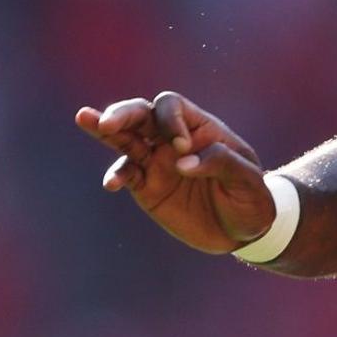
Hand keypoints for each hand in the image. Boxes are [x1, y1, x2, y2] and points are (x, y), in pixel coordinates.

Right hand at [75, 91, 274, 254]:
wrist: (245, 230)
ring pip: (125, 139)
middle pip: (141, 114)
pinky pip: (126, 174)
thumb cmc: (253, 198)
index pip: (172, 107)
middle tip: (108, 122)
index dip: (170, 121)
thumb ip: (221, 163)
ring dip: (104, 129)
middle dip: (123, 114)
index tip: (182, 148)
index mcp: (199, 128)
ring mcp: (156, 162)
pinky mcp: (147, 188)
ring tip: (84, 117)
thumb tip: (182, 162)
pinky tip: (112, 183)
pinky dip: (116, 176)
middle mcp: (172, 140)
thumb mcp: (248, 180)